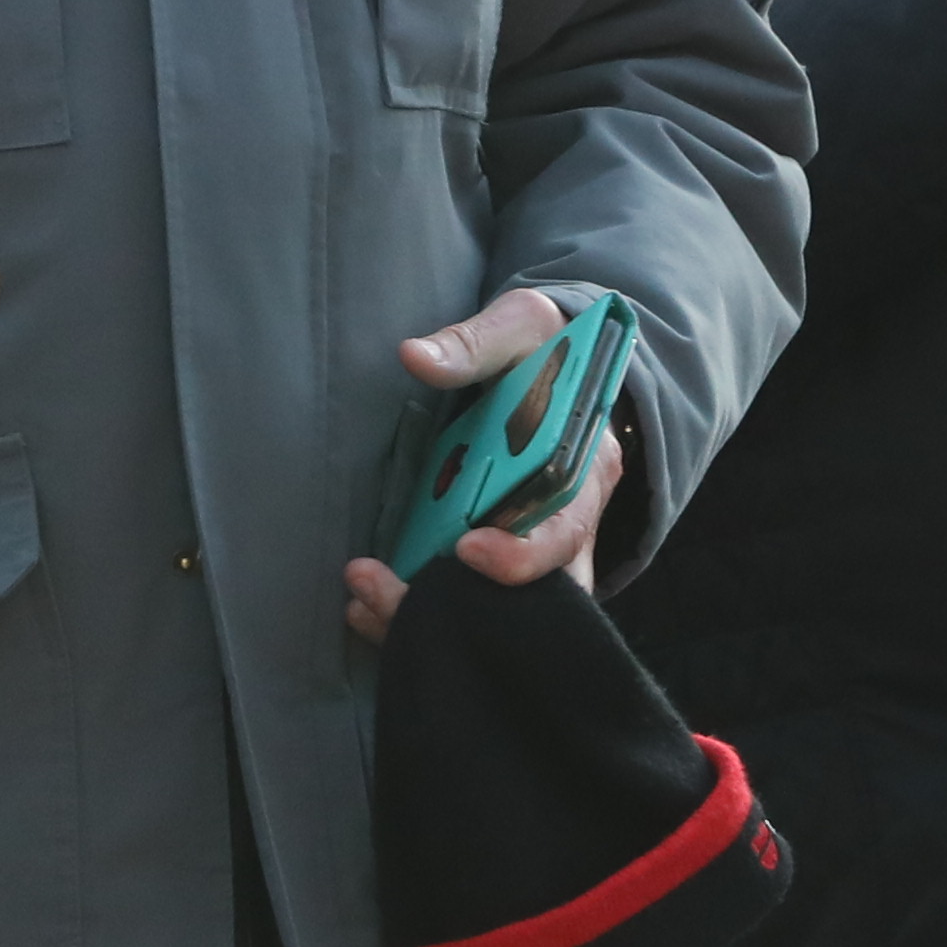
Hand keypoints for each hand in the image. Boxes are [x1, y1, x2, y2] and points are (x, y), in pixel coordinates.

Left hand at [340, 289, 628, 640]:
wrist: (551, 370)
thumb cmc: (542, 351)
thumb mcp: (519, 328)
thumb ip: (475, 343)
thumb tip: (415, 356)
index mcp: (582, 471)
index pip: (565, 533)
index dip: (521, 555)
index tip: (467, 549)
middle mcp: (564, 527)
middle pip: (530, 599)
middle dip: (457, 608)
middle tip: (382, 593)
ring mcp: (529, 552)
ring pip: (495, 616)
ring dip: (426, 618)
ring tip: (364, 602)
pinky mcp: (493, 562)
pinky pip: (466, 610)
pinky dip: (416, 617)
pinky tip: (364, 610)